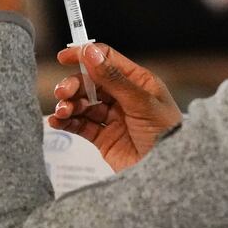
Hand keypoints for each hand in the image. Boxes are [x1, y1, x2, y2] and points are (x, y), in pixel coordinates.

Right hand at [49, 43, 182, 171]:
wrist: (169, 175)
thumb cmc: (167, 134)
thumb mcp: (142, 103)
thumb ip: (114, 79)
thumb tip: (91, 52)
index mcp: (138, 82)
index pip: (107, 60)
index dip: (85, 56)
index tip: (64, 57)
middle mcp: (124, 97)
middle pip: (91, 82)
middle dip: (74, 85)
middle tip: (63, 93)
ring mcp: (113, 118)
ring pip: (83, 104)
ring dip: (69, 105)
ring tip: (63, 112)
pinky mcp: (104, 139)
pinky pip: (81, 125)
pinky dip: (67, 122)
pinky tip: (57, 121)